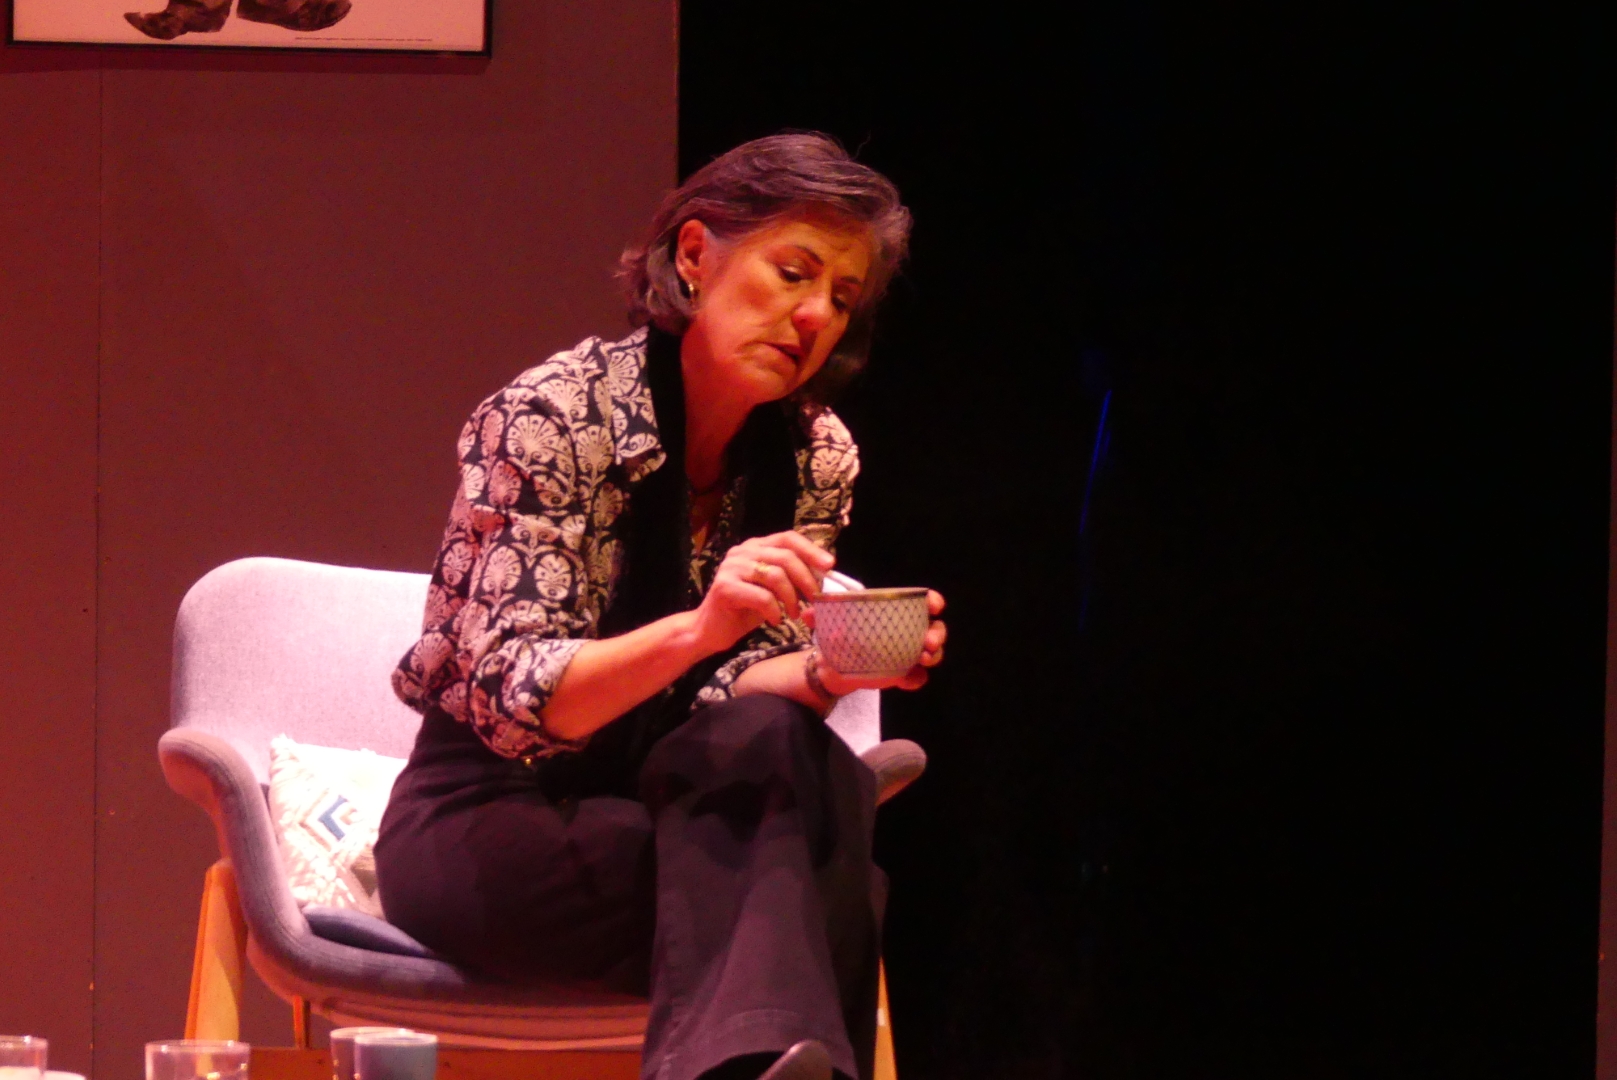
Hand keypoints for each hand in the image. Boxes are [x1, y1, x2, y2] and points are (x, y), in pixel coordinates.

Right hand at [691, 531, 835, 655]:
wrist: (710, 630)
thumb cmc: (745, 610)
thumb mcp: (773, 590)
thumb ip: (791, 579)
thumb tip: (824, 575)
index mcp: (755, 547)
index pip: (787, 538)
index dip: (811, 550)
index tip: (830, 566)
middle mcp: (742, 552)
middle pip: (785, 557)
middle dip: (806, 579)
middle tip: (815, 599)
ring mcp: (731, 568)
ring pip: (775, 576)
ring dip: (792, 598)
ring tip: (794, 614)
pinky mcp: (725, 588)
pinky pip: (762, 597)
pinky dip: (775, 611)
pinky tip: (776, 621)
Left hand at [810, 589, 946, 694]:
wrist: (831, 669)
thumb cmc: (837, 637)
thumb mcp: (829, 624)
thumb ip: (820, 617)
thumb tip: (809, 613)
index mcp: (893, 613)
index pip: (921, 602)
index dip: (932, 601)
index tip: (934, 605)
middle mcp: (906, 632)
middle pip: (934, 628)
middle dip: (937, 634)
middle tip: (928, 642)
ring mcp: (907, 654)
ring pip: (932, 653)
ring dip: (933, 655)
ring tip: (923, 659)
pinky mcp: (902, 675)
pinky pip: (917, 678)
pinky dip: (916, 679)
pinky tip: (906, 681)